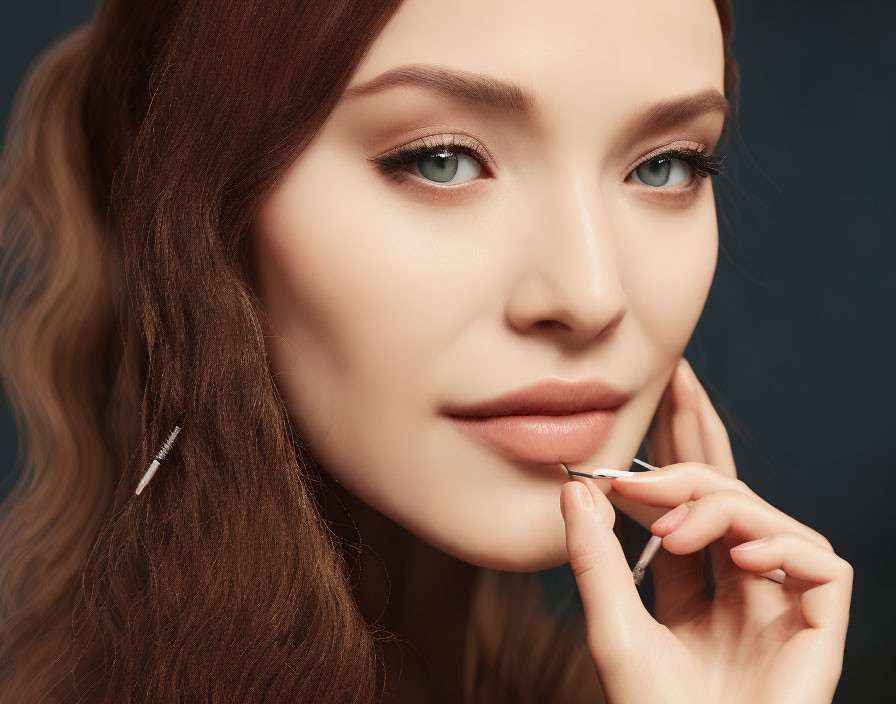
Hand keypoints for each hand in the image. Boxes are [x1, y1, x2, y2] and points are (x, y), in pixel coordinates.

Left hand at [559, 358, 851, 703]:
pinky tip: (740, 555)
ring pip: (769, 519)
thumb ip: (595, 559)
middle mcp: (739, 588)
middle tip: (678, 382)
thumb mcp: (612, 629)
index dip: (673, 451)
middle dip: (704, 435)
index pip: (687, 503)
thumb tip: (574, 486)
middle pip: (730, 492)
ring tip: (670, 528)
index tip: (655, 397)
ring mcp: (781, 605)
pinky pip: (823, 566)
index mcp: (695, 588)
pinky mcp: (821, 628)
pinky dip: (782, 548)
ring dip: (720, 508)